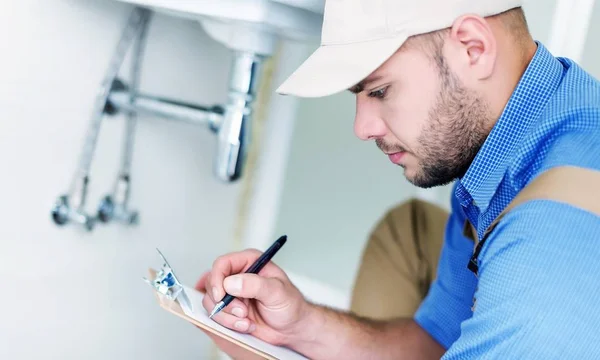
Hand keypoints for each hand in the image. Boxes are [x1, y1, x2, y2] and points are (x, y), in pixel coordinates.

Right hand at [195, 249, 313, 352]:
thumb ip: (256, 285)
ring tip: (247, 322)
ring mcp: (231, 293)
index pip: (222, 264)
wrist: (291, 328)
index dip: (217, 279)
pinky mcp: (228, 309)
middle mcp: (237, 274)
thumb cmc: (290, 305)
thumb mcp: (277, 292)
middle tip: (243, 313)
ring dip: (226, 316)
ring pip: (210, 301)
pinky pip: (215, 314)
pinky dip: (226, 323)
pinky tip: (244, 326)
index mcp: (250, 261)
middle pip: (212, 283)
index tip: (221, 297)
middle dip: (224, 303)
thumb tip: (231, 283)